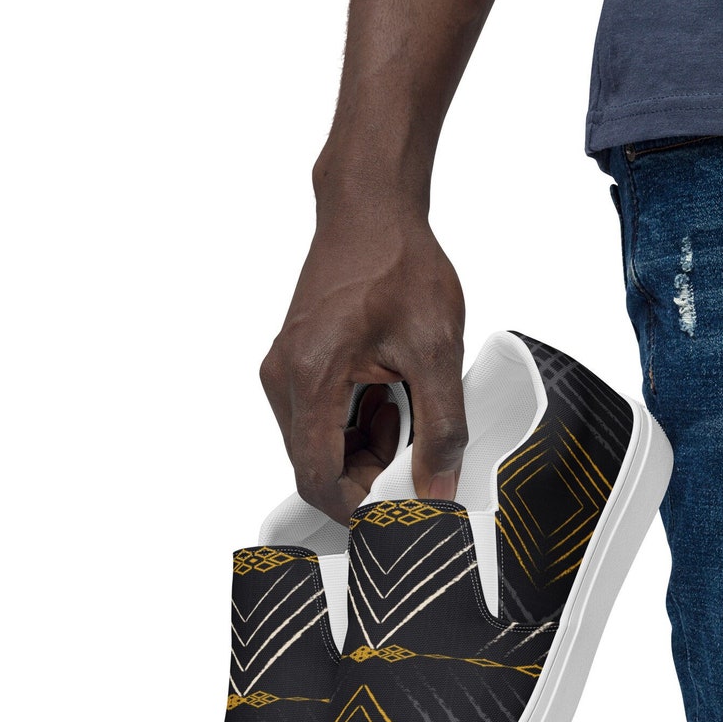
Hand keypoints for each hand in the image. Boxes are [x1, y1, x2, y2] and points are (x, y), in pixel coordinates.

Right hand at [260, 205, 466, 523]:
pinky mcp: (292, 365)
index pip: (318, 477)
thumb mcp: (435, 351)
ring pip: (316, 447)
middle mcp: (283, 379)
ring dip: (361, 450)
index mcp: (311, 376)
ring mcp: (282, 372)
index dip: (357, 509)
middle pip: (314, 467)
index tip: (399, 514)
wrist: (370, 208)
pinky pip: (316, 421)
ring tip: (403, 412)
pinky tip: (385, 397)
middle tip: (413, 453)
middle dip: (365, 477)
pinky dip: (353, 427)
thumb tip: (437, 492)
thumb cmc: (399, 264)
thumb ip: (440, 429)